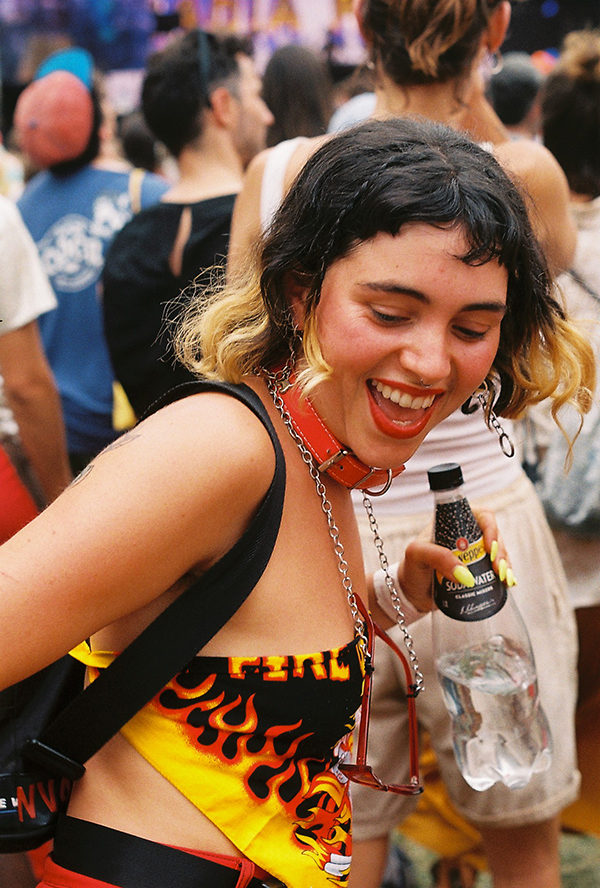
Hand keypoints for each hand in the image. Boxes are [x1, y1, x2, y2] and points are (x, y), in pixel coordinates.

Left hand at [396, 508, 513, 612]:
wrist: (412, 594)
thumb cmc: (412, 568)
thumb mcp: (417, 555)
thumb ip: (437, 557)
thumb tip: (464, 574)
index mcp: (454, 524)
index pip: (481, 515)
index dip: (491, 527)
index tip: (489, 546)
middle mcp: (468, 538)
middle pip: (495, 536)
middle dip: (500, 551)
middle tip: (497, 568)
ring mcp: (476, 556)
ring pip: (500, 553)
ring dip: (506, 564)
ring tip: (503, 578)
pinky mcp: (480, 573)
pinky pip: (499, 570)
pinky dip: (506, 576)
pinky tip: (508, 584)